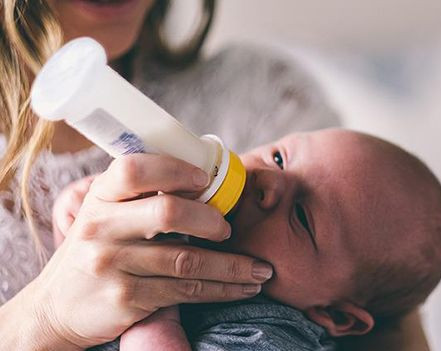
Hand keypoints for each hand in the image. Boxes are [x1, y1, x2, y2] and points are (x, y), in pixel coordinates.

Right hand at [25, 154, 271, 348]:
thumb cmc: (95, 252)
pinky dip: (223, 289)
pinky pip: (186, 290)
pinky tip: (243, 288)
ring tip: (261, 270)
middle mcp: (102, 228)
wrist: (56, 309)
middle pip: (168, 213)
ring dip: (234, 266)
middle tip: (229, 229)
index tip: (205, 180)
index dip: (176, 170)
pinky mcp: (127, 298)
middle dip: (211, 220)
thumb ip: (140, 198)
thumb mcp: (105, 216)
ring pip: (187, 260)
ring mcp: (113, 265)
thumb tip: (204, 180)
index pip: (135, 169)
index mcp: (100, 197)